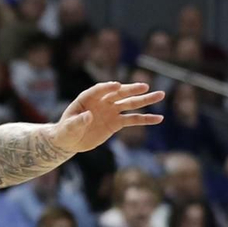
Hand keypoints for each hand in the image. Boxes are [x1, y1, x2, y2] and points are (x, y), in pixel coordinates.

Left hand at [50, 81, 164, 153]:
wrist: (70, 141)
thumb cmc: (66, 131)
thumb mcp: (68, 128)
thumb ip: (77, 121)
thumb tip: (88, 116)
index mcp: (87, 98)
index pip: (99, 90)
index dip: (107, 87)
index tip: (116, 85)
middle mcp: (102, 102)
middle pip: (119, 93)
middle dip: (131, 90)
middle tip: (145, 87)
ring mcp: (111, 111)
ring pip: (130, 103)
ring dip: (145, 100)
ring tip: (160, 95)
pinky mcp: (116, 122)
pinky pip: (133, 119)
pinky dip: (145, 119)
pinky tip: (158, 118)